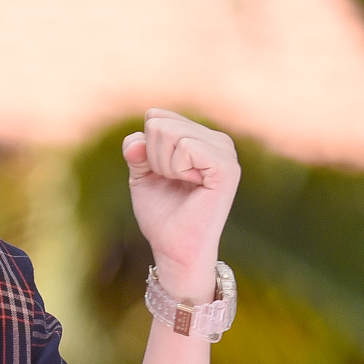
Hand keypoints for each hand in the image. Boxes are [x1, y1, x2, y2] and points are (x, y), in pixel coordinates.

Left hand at [121, 107, 239, 299]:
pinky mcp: (226, 167)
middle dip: (152, 156)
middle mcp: (219, 141)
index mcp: (202, 139)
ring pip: (170, 133)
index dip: (145, 148)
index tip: (160, 174)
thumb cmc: (162, 213)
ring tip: (181, 185)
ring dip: (162, 164)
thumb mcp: (142, 174)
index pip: (156, 117)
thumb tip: (136, 139)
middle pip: (159, 123)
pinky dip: (174, 168)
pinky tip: (190, 185)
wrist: (174, 247)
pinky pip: (185, 147)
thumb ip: (137, 149)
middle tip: (170, 182)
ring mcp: (226, 152)